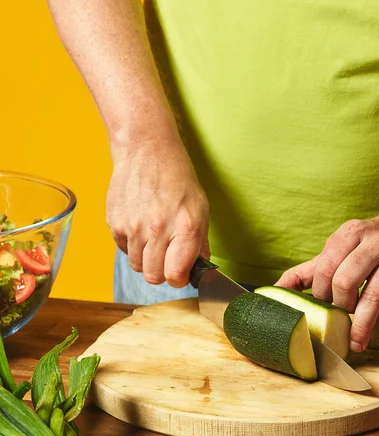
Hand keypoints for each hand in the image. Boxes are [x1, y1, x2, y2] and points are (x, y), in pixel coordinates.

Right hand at [107, 138, 209, 287]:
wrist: (145, 150)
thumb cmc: (176, 178)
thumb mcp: (200, 208)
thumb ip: (200, 243)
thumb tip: (198, 270)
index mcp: (185, 227)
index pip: (176, 276)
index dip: (179, 278)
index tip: (180, 272)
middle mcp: (158, 230)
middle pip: (154, 276)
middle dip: (162, 272)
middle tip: (166, 257)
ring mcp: (133, 227)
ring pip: (137, 266)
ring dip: (146, 258)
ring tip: (153, 237)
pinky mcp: (114, 223)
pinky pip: (123, 250)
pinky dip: (132, 245)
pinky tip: (140, 226)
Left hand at [276, 208, 378, 351]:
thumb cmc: (370, 244)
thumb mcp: (340, 248)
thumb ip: (308, 271)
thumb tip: (271, 290)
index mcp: (350, 234)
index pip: (325, 268)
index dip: (320, 293)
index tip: (323, 307)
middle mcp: (376, 242)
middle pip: (346, 281)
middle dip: (339, 307)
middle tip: (339, 321)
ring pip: (375, 296)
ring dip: (362, 326)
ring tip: (356, 343)